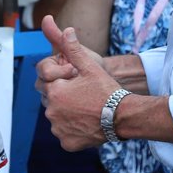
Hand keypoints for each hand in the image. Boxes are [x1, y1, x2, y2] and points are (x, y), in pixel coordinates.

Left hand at [39, 15, 120, 149]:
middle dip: (64, 98)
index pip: (50, 84)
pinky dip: (72, 130)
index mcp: (54, 91)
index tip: (78, 84)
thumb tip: (67, 30)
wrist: (123, 117)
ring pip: (58, 118)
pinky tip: (86, 124)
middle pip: (53, 101)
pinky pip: (65, 134)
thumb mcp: (90, 66)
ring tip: (86, 111)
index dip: (64, 82)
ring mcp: (58, 129)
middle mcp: (51, 111)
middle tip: (84, 98)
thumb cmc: (107, 90)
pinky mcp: (66, 143)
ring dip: (67, 114)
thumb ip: (73, 49)